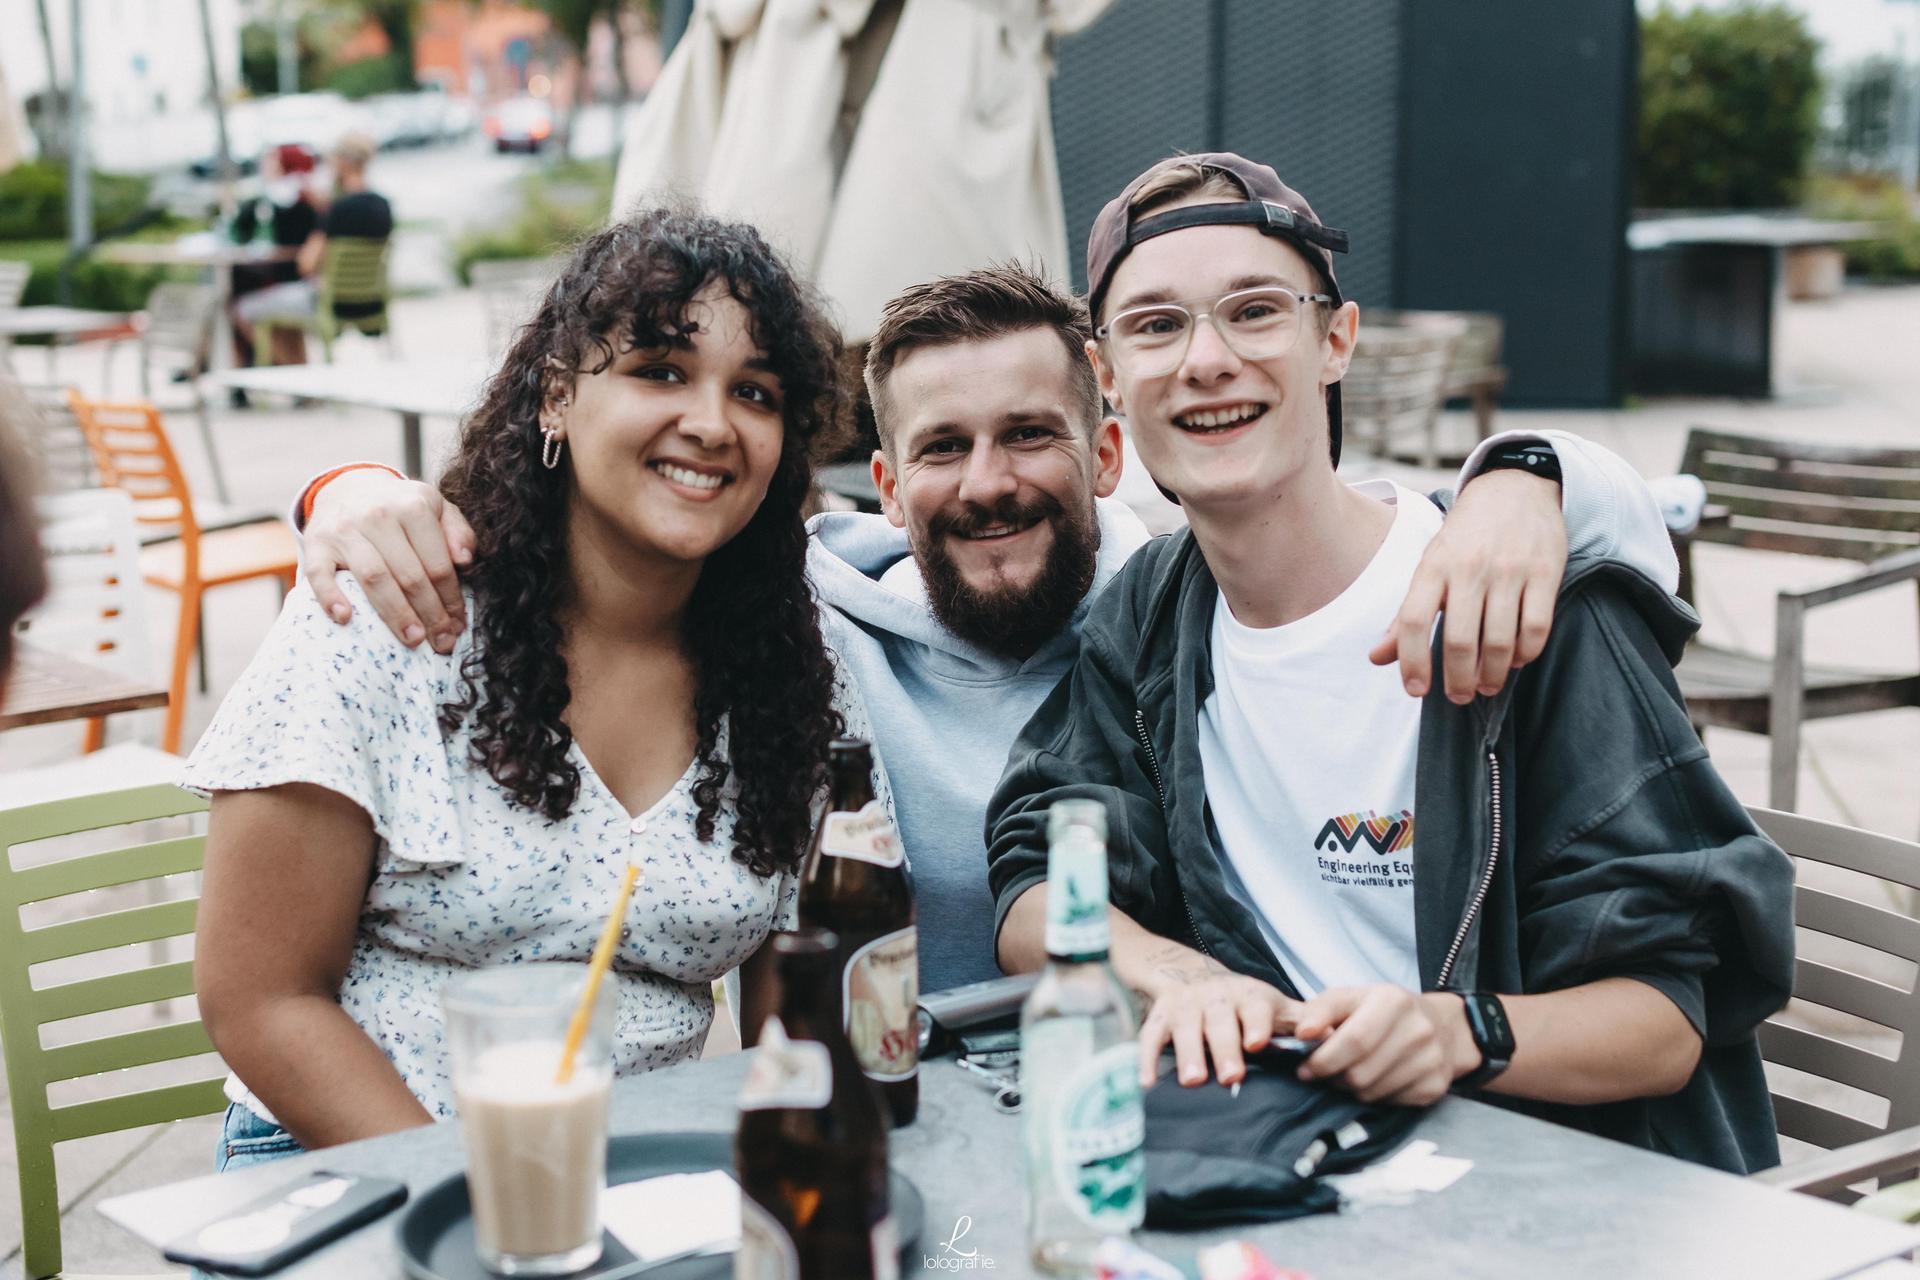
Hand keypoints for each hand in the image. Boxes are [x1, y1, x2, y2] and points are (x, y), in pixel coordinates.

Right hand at [305, 469, 477, 652]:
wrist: (349, 489)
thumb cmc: (401, 509)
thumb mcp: (437, 508)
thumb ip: (459, 532)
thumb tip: (465, 561)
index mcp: (414, 507)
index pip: (438, 563)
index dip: (451, 598)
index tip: (458, 625)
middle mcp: (379, 515)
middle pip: (410, 575)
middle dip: (430, 614)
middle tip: (442, 641)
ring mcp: (345, 530)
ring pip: (374, 578)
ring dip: (395, 613)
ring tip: (413, 639)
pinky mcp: (316, 543)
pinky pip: (319, 573)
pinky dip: (330, 596)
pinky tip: (345, 618)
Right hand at [1136, 953, 1300, 1089]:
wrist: (1192, 975)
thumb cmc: (1244, 1004)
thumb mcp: (1274, 1007)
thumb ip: (1302, 1022)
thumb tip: (1335, 1037)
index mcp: (1248, 996)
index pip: (1255, 1007)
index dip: (1257, 1024)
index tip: (1259, 1043)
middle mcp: (1215, 998)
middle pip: (1219, 1021)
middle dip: (1225, 1047)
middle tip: (1232, 1075)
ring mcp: (1185, 1005)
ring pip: (1184, 1027)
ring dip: (1188, 1052)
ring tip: (1193, 1081)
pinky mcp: (1159, 1015)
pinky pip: (1150, 1035)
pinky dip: (1145, 1058)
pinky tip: (1147, 1083)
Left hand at [1293, 986, 1469, 1105]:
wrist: (1442, 1026)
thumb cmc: (1383, 1010)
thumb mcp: (1351, 997)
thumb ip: (1321, 1009)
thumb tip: (1302, 1034)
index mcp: (1393, 1001)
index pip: (1354, 1040)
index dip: (1323, 1060)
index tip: (1304, 1068)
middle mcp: (1418, 1030)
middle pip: (1360, 1073)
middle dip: (1332, 1078)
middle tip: (1322, 1074)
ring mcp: (1431, 1060)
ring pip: (1372, 1093)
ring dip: (1350, 1089)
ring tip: (1348, 1074)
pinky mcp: (1435, 1086)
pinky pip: (1390, 1104)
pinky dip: (1374, 1097)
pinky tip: (1374, 1080)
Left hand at [1370, 469, 1565, 703]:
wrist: (1515, 489)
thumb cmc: (1465, 539)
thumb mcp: (1429, 568)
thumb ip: (1405, 616)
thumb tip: (1377, 658)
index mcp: (1433, 567)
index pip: (1412, 621)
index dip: (1411, 662)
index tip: (1416, 690)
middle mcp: (1469, 569)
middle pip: (1459, 641)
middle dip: (1458, 680)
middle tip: (1458, 697)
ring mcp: (1509, 571)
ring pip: (1500, 642)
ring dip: (1492, 675)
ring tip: (1486, 686)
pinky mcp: (1546, 573)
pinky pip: (1536, 629)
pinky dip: (1525, 655)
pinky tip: (1515, 661)